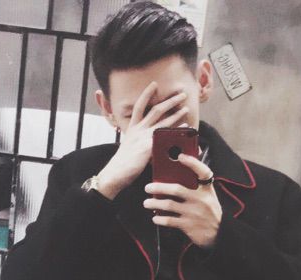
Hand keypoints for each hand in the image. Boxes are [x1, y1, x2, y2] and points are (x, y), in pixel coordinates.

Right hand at [97, 80, 188, 199]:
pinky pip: (165, 138)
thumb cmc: (123, 164)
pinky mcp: (148, 147)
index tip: (154, 84)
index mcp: (132, 128)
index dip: (146, 94)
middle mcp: (138, 130)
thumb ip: (142, 143)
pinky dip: (176, 134)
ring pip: (163, 121)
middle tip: (181, 94)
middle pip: (156, 110)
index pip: (139, 106)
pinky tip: (185, 131)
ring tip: (185, 109)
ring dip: (176, 114)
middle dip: (169, 101)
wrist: (115, 174)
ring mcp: (144, 138)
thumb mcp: (131, 148)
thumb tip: (154, 143)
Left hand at [143, 153, 221, 248]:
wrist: (219, 234)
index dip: (192, 163)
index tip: (180, 156)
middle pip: (177, 189)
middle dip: (159, 187)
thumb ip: (198, 186)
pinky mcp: (188, 225)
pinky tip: (155, 218)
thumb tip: (179, 173)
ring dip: (155, 204)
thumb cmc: (210, 212)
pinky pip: (170, 220)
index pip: (203, 172)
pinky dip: (160, 219)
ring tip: (146, 203)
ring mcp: (194, 213)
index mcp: (207, 190)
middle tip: (148, 187)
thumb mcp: (209, 196)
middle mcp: (201, 200)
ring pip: (169, 205)